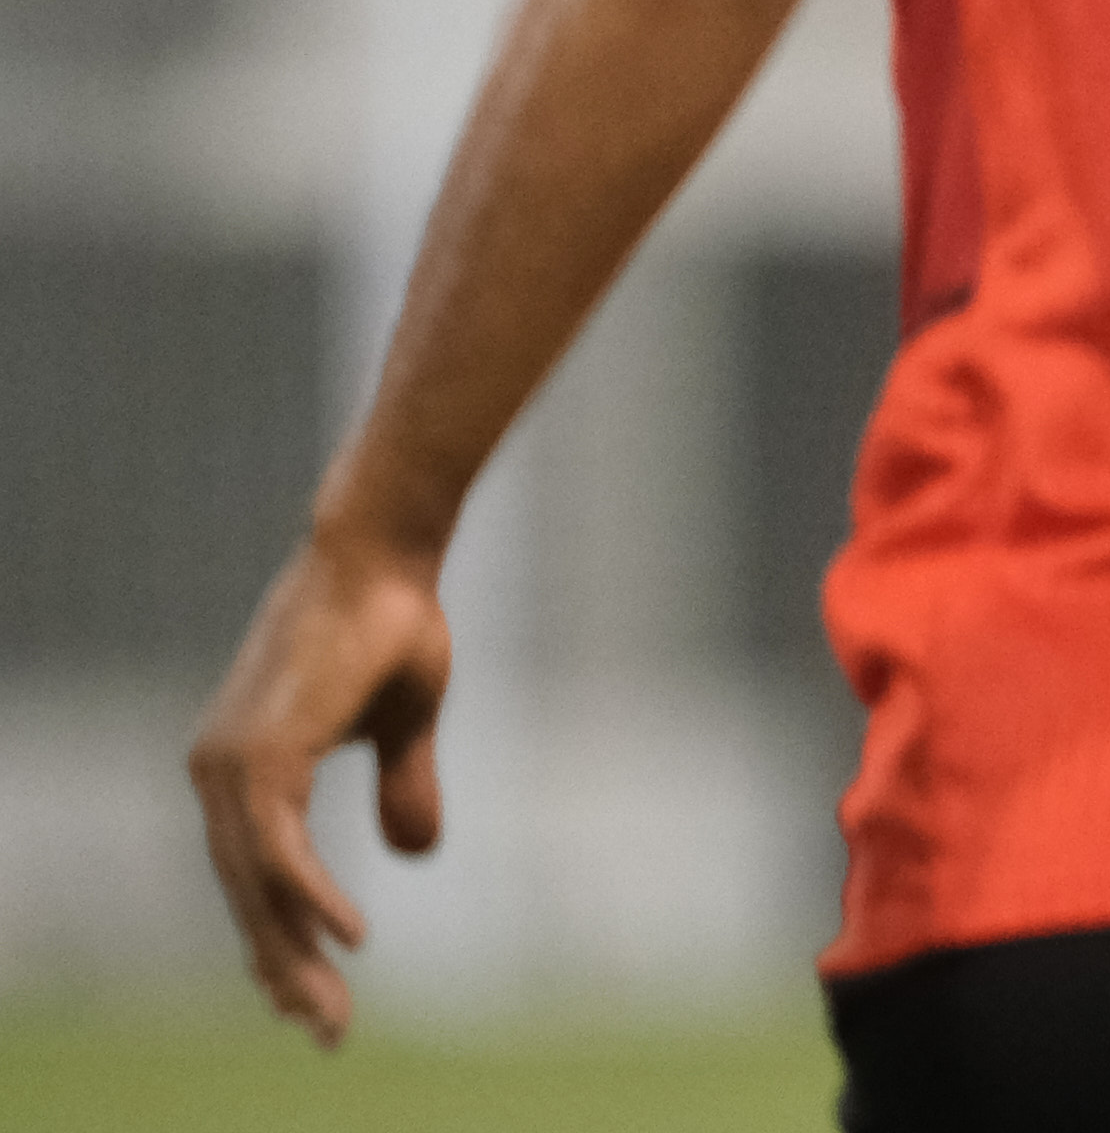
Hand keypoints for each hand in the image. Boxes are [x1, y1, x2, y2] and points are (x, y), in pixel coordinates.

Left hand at [188, 531, 452, 1043]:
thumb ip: (401, 785)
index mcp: (241, 765)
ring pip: (257, 888)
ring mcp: (231, 766)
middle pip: (246, 895)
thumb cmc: (394, 621)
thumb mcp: (404, 723)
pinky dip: (311, 900)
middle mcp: (218, 771)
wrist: (383, 552)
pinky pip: (280, 854)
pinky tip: (348, 940)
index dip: (279, 936)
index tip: (311, 996)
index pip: (250, 874)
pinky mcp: (262, 758)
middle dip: (285, 969)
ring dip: (296, 953)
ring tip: (331, 1012)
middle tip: (324, 1032)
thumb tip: (415, 855)